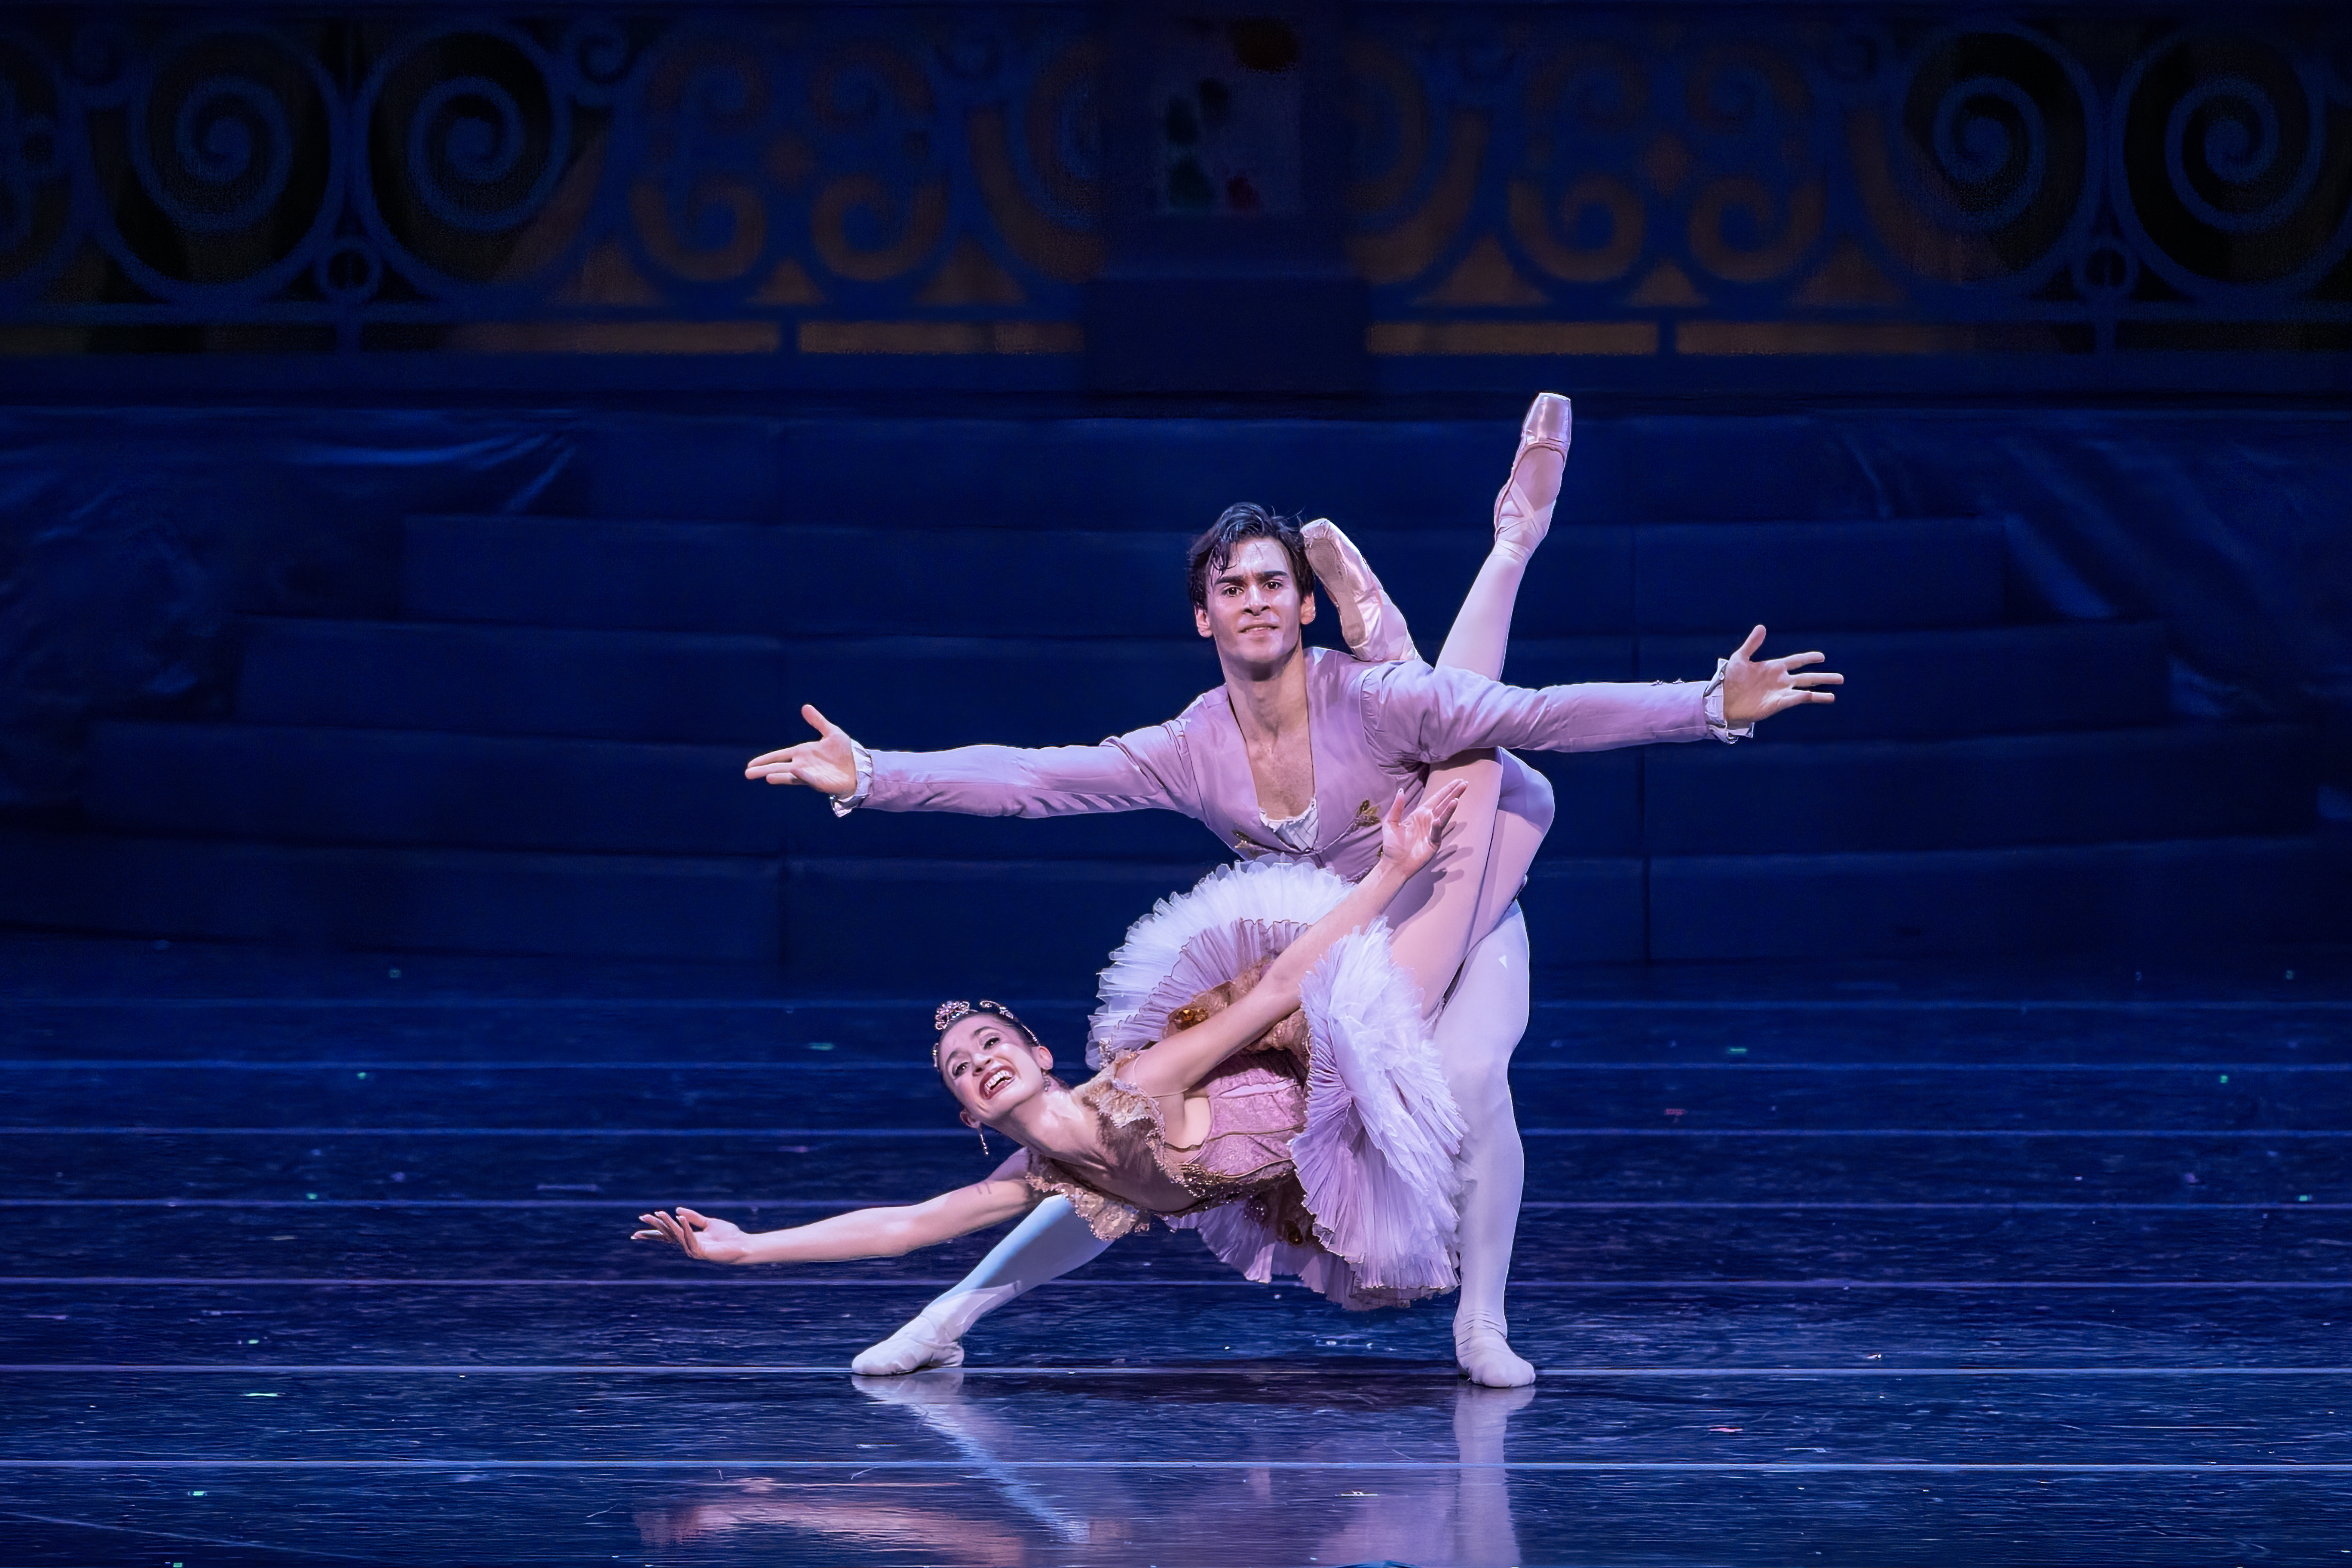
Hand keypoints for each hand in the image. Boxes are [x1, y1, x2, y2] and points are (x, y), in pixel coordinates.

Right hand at [632, 1206, 751, 1263]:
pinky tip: (679, 1218)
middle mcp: (688, 1245)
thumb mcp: (708, 1222)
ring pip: (677, 1236)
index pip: (667, 1236)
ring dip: (668, 1224)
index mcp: (689, 1239)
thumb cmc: (728, 1235)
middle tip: (643, 1217)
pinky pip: (690, 1238)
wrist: (743, 1245)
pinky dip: (685, 1228)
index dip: (652, 1233)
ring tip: (659, 1213)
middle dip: (655, 1227)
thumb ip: (693, 1217)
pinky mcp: (702, 1252)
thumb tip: (677, 1210)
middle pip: (668, 1235)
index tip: (635, 1232)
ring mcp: (694, 1250)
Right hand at [745, 705, 858, 795]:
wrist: (860, 767)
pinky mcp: (821, 783)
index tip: (751, 764)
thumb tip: (805, 707)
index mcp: (803, 753)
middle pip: (779, 767)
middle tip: (747, 774)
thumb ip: (817, 721)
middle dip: (764, 770)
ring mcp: (811, 775)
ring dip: (780, 776)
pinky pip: (810, 779)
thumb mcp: (831, 732)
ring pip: (791, 776)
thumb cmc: (845, 752)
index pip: (779, 756)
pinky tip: (795, 771)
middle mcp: (803, 765)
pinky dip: (803, 775)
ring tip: (766, 777)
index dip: (766, 759)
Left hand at [1378, 778, 1468, 875]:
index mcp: (1419, 814)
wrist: (1393, 864)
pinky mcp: (1433, 843)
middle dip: (1454, 794)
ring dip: (1450, 807)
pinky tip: (1439, 819)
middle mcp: (1428, 821)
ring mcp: (1432, 831)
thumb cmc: (1392, 845)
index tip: (1457, 781)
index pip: (1436, 799)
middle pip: (1443, 804)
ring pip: (1443, 816)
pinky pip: (1437, 832)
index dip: (1446, 790)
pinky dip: (1438, 826)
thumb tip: (1401, 790)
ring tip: (1457, 798)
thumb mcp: (1390, 823)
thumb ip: (1397, 807)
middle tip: (1464, 783)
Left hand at [1720, 626, 1841, 727]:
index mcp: (1774, 667)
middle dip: (1823, 677)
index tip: (1821, 657)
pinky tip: (1813, 696)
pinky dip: (1803, 697)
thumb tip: (1761, 627)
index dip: (1809, 658)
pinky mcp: (1776, 704)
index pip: (1796, 661)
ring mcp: (1780, 693)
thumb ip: (1752, 644)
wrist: (1723, 699)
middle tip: (1841, 678)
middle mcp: (1781, 680)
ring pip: (1805, 691)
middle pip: (1807, 677)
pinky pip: (1793, 699)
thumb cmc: (1729, 679)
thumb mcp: (1740, 658)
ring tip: (1834, 695)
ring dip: (1820, 692)